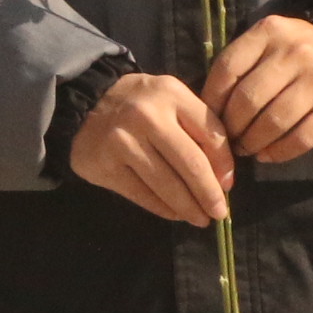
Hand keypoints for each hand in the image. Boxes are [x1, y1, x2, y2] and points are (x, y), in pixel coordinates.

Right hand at [68, 72, 232, 226]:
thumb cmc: (141, 104)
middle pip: (190, 163)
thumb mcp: (173, 100)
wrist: (84, 102)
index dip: (224, 166)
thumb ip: (199, 128)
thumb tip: (223, 179)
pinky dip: (162, 208)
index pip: (211, 135)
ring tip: (199, 219)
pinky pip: (142, 194)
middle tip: (219, 213)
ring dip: (188, 207)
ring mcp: (122, 141)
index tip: (228, 186)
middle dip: (209, 194)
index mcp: (170, 94)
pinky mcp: (105, 165)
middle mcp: (146, 115)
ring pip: (166, 184)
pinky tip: (174, 214)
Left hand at [203, 14, 312, 163]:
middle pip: (247, 100)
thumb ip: (238, 67)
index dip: (210, 100)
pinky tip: (266, 155)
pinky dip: (279, 152)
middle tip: (225, 140)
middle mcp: (297, 50)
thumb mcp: (266, 46)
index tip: (206, 119)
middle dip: (230, 127)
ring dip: (252, 143)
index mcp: (270, 31)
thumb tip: (202, 110)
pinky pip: (301, 138)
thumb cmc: (293, 58)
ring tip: (244, 149)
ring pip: (273, 122)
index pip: (227, 70)